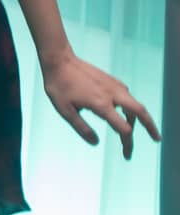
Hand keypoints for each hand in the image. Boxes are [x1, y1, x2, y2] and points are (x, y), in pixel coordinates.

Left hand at [42, 52, 160, 158]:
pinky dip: (131, 108)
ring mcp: (113, 85)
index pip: (123, 128)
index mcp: (101, 104)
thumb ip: (81, 127)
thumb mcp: (64, 110)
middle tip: (157, 139)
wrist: (59, 59)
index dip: (127, 142)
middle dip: (150, 127)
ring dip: (139, 118)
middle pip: (140, 112)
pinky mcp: (111, 80)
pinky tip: (124, 114)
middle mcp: (112, 94)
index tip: (126, 154)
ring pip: (134, 104)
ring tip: (137, 131)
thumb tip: (96, 142)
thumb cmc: (58, 85)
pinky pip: (127, 96)